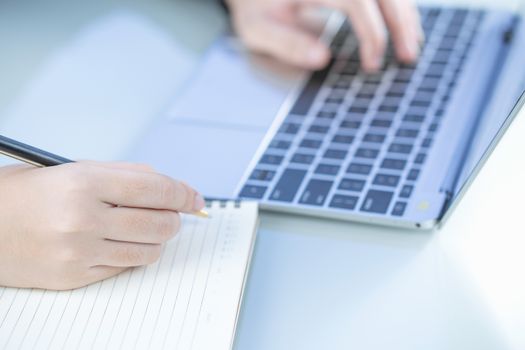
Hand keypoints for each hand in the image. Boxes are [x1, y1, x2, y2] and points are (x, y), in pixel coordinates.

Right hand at [0, 161, 204, 289]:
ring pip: (149, 250)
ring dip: (158, 239)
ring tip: (146, 228)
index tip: (195, 199)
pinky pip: (125, 267)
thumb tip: (172, 186)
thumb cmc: (29, 194)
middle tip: (171, 214)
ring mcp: (79, 251)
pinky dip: (133, 254)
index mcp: (84, 182)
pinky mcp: (74, 276)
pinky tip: (122, 242)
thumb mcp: (76, 169)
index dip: (184, 194)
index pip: (156, 190)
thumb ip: (127, 174)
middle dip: (175, 218)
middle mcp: (83, 218)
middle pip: (160, 223)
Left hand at [226, 0, 423, 71]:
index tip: (373, 64)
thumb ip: (287, 43)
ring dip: (405, 14)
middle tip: (409, 57)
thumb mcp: (257, 28)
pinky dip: (397, 6)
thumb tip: (322, 59)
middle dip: (401, 23)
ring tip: (412, 46)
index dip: (372, 33)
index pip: (357, 1)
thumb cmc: (254, 4)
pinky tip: (403, 25)